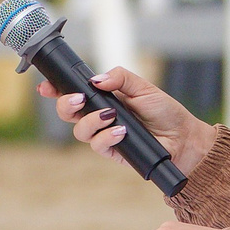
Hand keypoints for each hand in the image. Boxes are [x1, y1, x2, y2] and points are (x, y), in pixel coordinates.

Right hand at [44, 65, 214, 177]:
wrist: (182, 138)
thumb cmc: (164, 112)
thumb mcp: (144, 87)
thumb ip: (120, 78)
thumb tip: (96, 79)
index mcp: (103, 97)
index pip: (74, 92)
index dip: (56, 89)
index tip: (46, 86)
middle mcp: (99, 116)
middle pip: (67, 113)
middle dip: (65, 105)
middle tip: (78, 99)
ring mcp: (103, 134)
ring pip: (79, 131)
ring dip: (91, 122)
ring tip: (111, 116)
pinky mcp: (112, 151)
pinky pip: (97, 145)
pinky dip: (107, 136)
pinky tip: (122, 131)